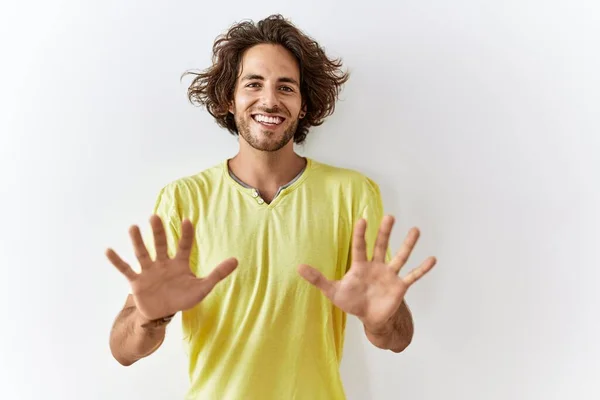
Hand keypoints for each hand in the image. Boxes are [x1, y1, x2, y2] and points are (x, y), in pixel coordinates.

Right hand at [106, 214, 237, 320]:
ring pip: (143, 254)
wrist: (162, 313)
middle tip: (154, 216)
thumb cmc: (182, 297)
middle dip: (158, 232)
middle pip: (160, 245)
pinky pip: (126, 269)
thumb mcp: (202, 287)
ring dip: (138, 242)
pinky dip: (117, 261)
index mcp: (179, 263)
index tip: (188, 220)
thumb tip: (236, 260)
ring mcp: (148, 271)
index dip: (186, 234)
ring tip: (133, 227)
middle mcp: (163, 263)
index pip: (183, 246)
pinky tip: (108, 250)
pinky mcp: (136, 282)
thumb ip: (217, 274)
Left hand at [297, 215, 435, 331]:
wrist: (370, 318)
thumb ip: (317, 279)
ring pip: (400, 256)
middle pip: (381, 246)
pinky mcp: (400, 287)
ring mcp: (390, 275)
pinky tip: (432, 258)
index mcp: (360, 266)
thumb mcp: (333, 291)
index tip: (362, 220)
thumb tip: (298, 267)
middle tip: (389, 216)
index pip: (360, 247)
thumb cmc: (352, 301)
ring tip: (416, 230)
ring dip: (408, 244)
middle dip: (384, 232)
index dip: (360, 234)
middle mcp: (377, 266)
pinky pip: (413, 276)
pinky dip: (422, 269)